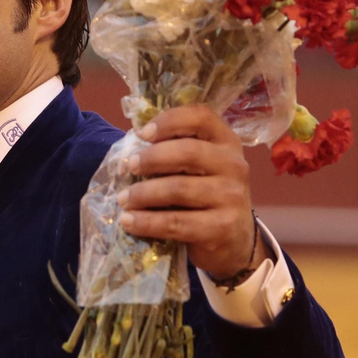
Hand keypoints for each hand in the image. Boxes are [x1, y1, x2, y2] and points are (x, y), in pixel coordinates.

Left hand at [117, 105, 262, 279]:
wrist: (233, 241)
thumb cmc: (204, 196)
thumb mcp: (199, 168)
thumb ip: (175, 151)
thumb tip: (130, 148)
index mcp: (226, 142)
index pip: (201, 117)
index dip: (169, 120)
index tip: (142, 133)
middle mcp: (234, 165)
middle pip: (188, 152)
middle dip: (151, 158)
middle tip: (129, 166)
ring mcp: (231, 197)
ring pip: (179, 189)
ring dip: (143, 193)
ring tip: (123, 199)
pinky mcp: (222, 227)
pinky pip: (176, 223)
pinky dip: (147, 222)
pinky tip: (129, 221)